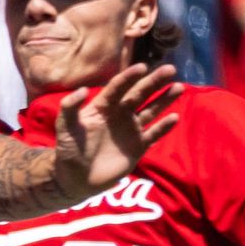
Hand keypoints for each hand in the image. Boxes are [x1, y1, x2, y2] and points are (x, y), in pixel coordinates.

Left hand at [49, 63, 179, 193]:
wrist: (75, 179)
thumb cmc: (68, 151)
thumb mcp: (65, 128)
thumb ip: (70, 108)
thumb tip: (83, 89)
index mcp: (103, 107)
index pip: (118, 87)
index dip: (129, 77)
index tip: (142, 66)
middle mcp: (120, 114)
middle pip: (139, 94)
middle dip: (154, 81)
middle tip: (170, 69)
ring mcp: (131, 129)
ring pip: (151, 110)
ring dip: (165, 99)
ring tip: (179, 87)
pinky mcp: (138, 146)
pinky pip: (154, 133)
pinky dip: (164, 127)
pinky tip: (174, 118)